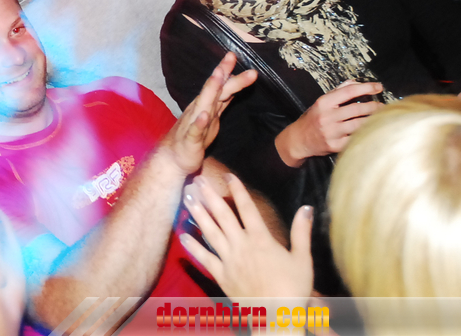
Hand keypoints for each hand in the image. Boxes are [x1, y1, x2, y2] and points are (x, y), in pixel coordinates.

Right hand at [161, 53, 256, 174]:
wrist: (172, 159)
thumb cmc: (193, 137)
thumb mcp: (212, 117)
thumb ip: (222, 100)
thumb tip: (232, 82)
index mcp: (205, 105)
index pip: (218, 85)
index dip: (226, 69)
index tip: (233, 54)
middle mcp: (198, 110)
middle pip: (213, 89)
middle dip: (222, 73)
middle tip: (230, 57)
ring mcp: (193, 124)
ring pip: (204, 105)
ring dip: (211, 90)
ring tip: (219, 76)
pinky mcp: (190, 141)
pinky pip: (195, 131)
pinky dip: (200, 122)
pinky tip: (204, 115)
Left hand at [180, 174, 312, 298]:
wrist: (277, 315)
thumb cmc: (293, 288)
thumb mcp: (303, 258)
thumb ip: (302, 231)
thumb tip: (307, 207)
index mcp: (261, 239)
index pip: (248, 208)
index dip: (238, 190)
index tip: (228, 175)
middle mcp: (242, 245)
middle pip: (223, 215)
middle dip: (209, 196)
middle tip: (197, 180)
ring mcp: (229, 260)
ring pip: (210, 231)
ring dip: (198, 213)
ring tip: (187, 198)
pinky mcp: (221, 275)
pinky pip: (204, 258)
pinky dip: (192, 246)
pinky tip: (182, 234)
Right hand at [276, 81, 380, 166]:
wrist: (299, 140)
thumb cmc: (313, 119)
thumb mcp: (322, 102)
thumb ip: (339, 91)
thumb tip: (358, 83)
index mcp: (324, 103)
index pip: (349, 91)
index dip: (366, 88)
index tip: (378, 87)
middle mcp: (327, 117)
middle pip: (357, 109)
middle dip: (374, 106)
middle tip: (382, 106)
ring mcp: (332, 132)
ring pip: (360, 125)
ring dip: (373, 120)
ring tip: (380, 117)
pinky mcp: (336, 146)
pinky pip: (356, 138)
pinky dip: (366, 133)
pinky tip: (371, 130)